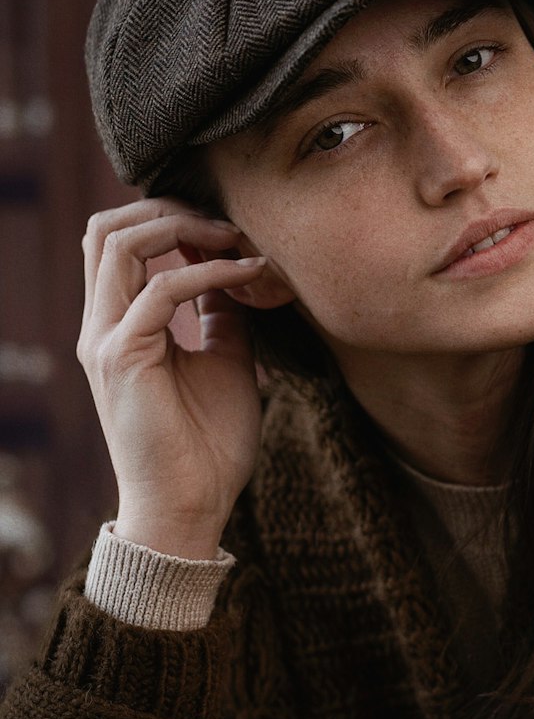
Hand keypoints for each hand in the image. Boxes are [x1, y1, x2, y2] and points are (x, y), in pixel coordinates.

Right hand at [77, 199, 268, 558]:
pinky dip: (208, 272)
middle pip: (107, 228)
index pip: (119, 241)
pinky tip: (248, 275)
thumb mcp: (226, 358)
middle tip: (229, 224)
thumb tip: (237, 269)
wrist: (191, 507)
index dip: (170, 219)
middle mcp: (101, 326)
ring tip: (236, 239)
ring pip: (118, 242)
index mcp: (118, 325)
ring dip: (182, 228)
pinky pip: (160, 291)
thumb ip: (221, 312)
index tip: (230, 230)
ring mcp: (105, 340)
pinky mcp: (122, 359)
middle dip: (170, 210)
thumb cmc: (209, 443)